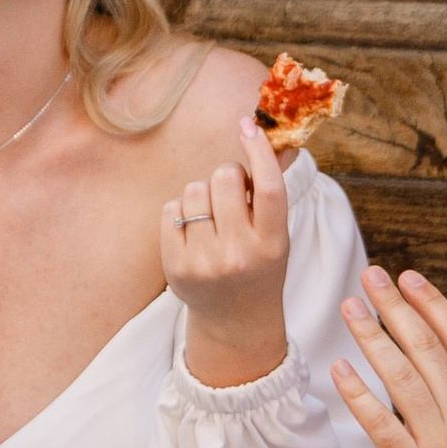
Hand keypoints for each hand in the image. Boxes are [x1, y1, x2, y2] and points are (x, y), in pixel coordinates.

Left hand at [164, 116, 291, 386]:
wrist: (236, 321)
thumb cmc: (259, 267)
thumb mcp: (276, 235)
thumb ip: (269, 193)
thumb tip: (269, 136)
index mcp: (272, 244)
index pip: (268, 188)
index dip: (258, 151)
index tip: (248, 125)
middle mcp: (238, 254)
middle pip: (225, 177)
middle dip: (228, 176)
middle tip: (233, 197)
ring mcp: (204, 262)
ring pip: (194, 189)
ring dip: (203, 194)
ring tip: (213, 218)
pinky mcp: (175, 266)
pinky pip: (170, 208)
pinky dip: (181, 211)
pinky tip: (193, 231)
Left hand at [331, 267, 446, 447]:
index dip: (433, 305)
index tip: (410, 279)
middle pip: (427, 348)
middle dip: (396, 307)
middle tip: (370, 277)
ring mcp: (439, 440)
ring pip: (402, 378)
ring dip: (374, 338)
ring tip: (350, 308)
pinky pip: (382, 424)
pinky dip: (360, 395)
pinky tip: (340, 368)